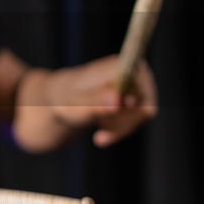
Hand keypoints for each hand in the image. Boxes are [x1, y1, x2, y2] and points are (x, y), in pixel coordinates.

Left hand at [42, 54, 157, 147]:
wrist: (59, 98)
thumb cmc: (65, 98)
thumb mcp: (74, 105)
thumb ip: (95, 102)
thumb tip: (117, 100)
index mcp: (118, 65)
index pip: (143, 82)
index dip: (137, 102)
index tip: (117, 116)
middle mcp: (132, 72)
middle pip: (145, 103)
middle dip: (124, 125)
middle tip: (99, 138)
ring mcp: (135, 86)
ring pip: (141, 115)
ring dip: (119, 129)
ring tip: (98, 136)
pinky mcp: (133, 99)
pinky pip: (135, 120)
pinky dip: (118, 130)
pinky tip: (100, 136)